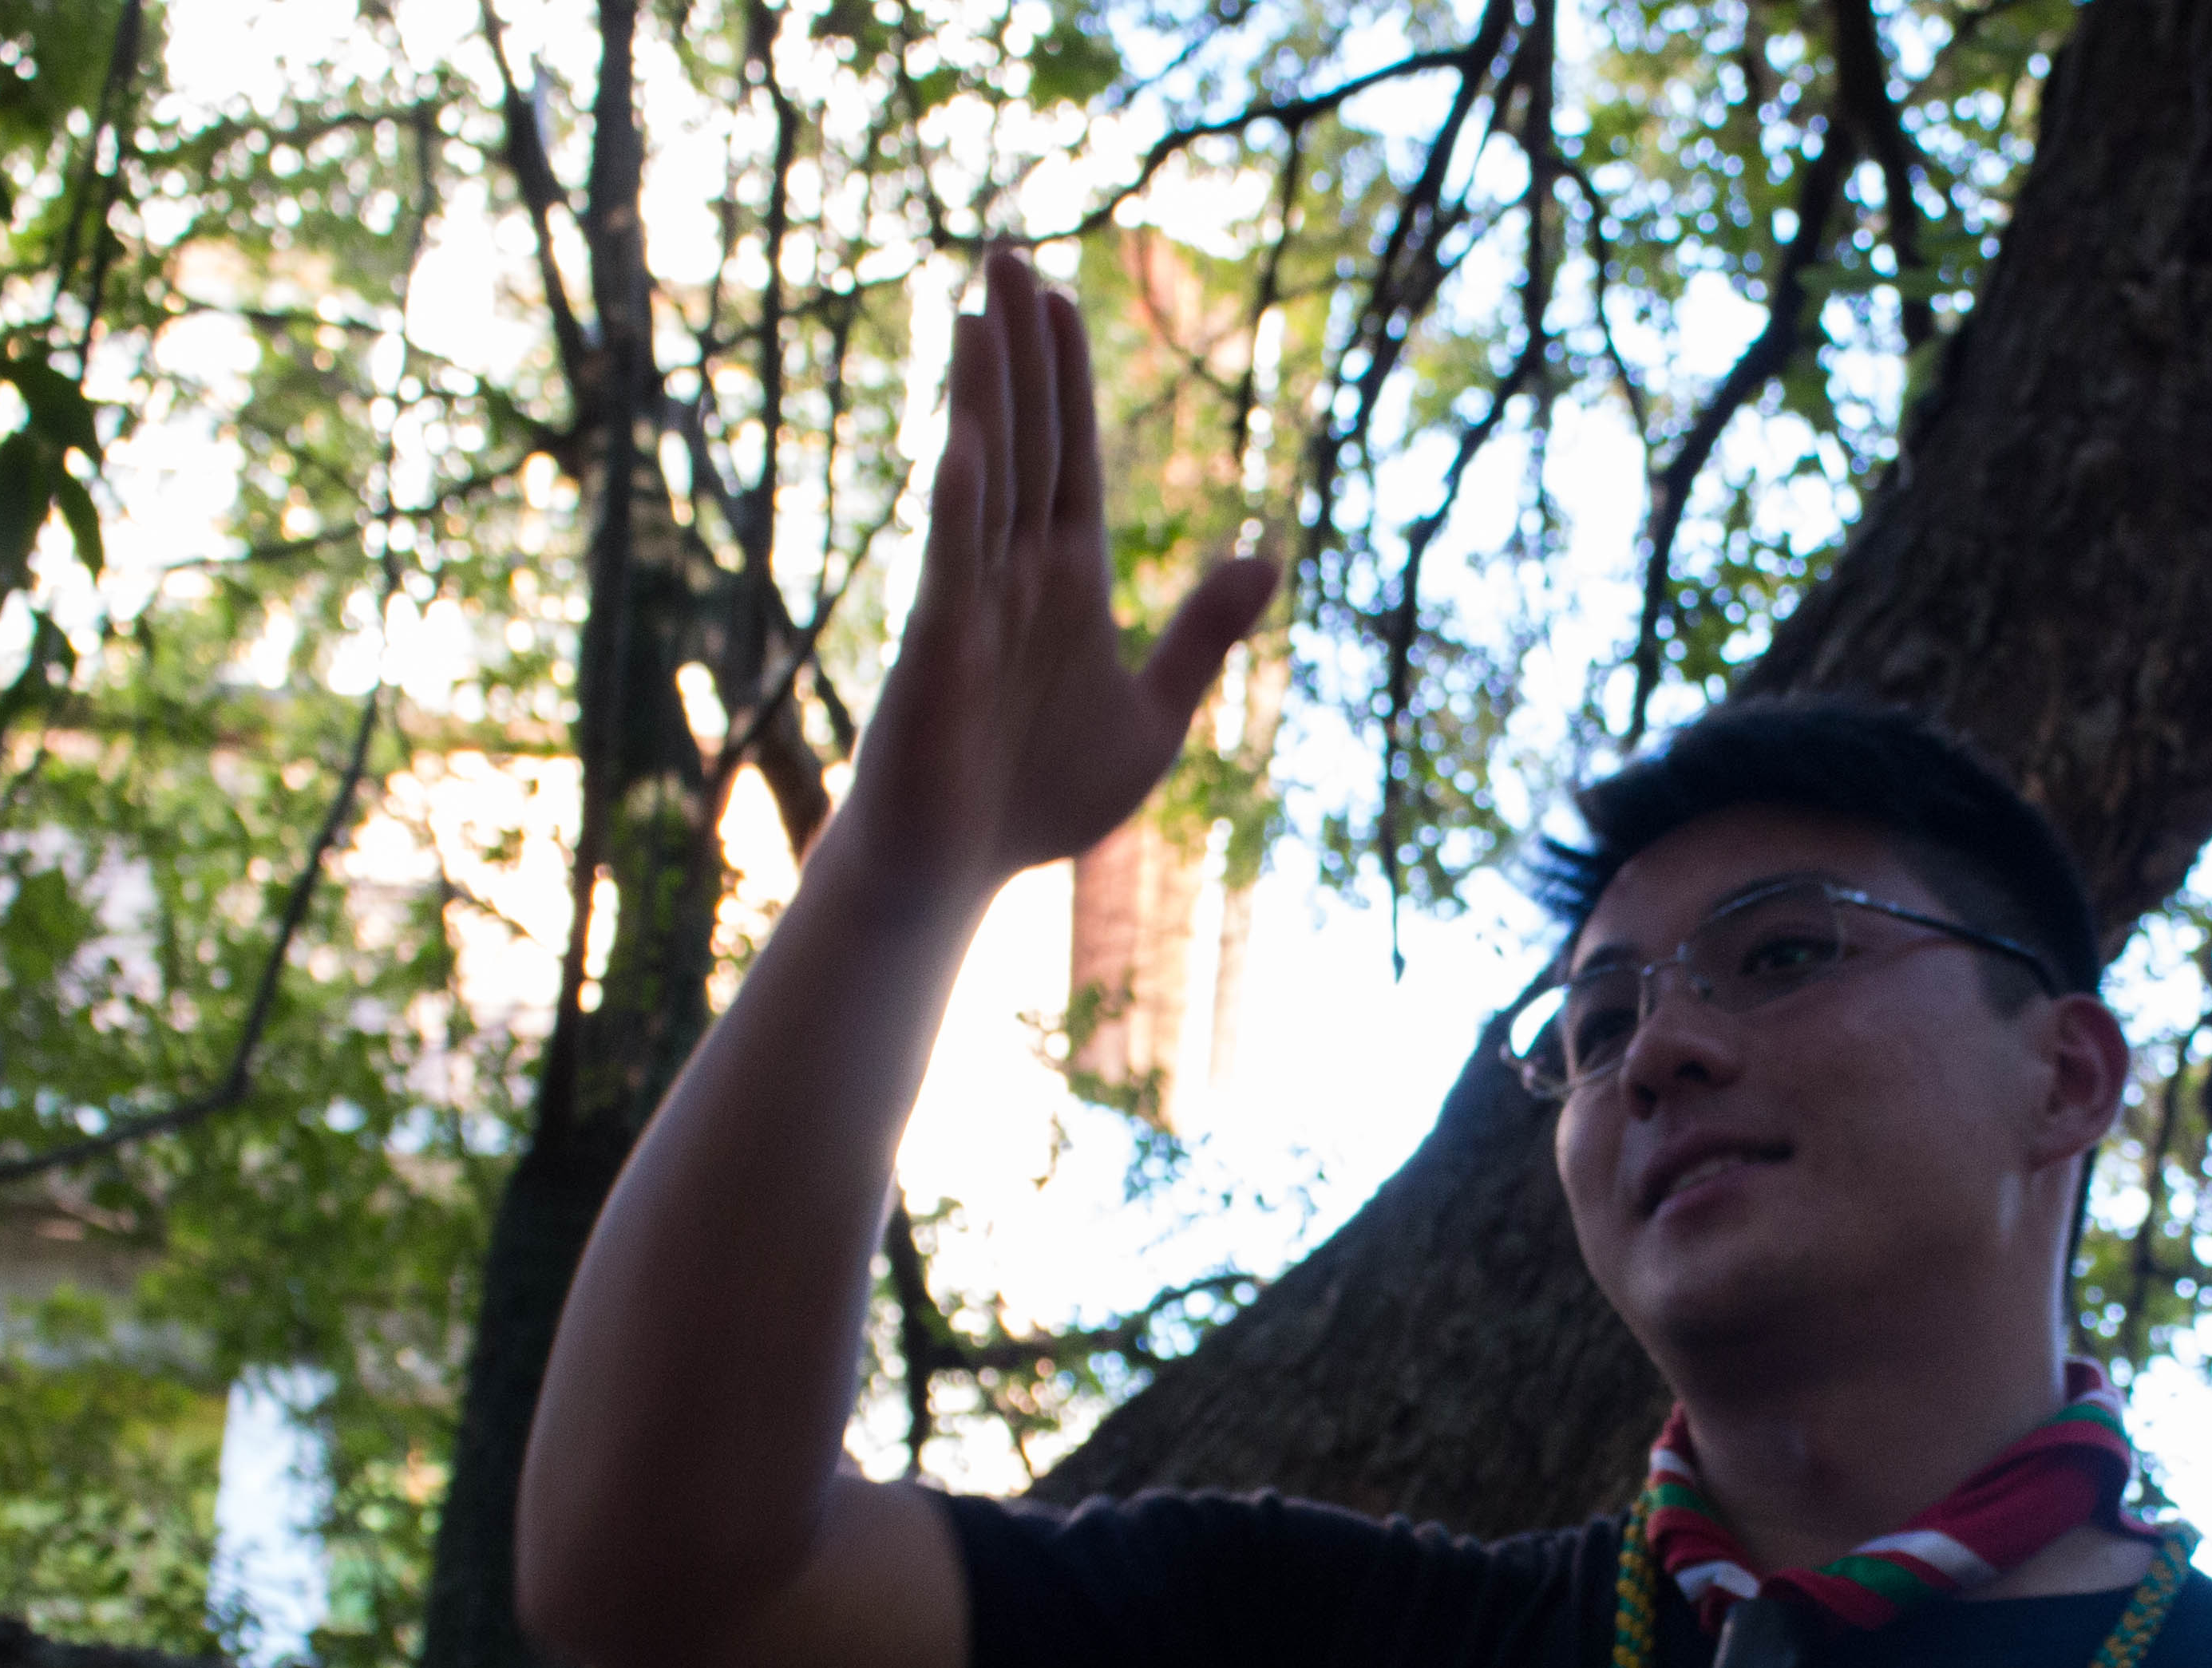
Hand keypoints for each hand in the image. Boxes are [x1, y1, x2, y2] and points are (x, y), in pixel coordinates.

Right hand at [840, 241, 1280, 899]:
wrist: (960, 871)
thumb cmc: (1042, 796)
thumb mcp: (1155, 714)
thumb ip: (1203, 634)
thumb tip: (1270, 559)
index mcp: (1068, 580)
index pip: (1073, 455)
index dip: (1067, 375)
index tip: (1060, 294)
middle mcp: (1016, 573)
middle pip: (1026, 439)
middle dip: (1020, 350)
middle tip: (1008, 253)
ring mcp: (974, 603)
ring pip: (984, 478)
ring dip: (985, 394)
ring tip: (979, 304)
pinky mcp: (940, 649)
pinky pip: (952, 565)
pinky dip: (962, 505)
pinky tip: (970, 442)